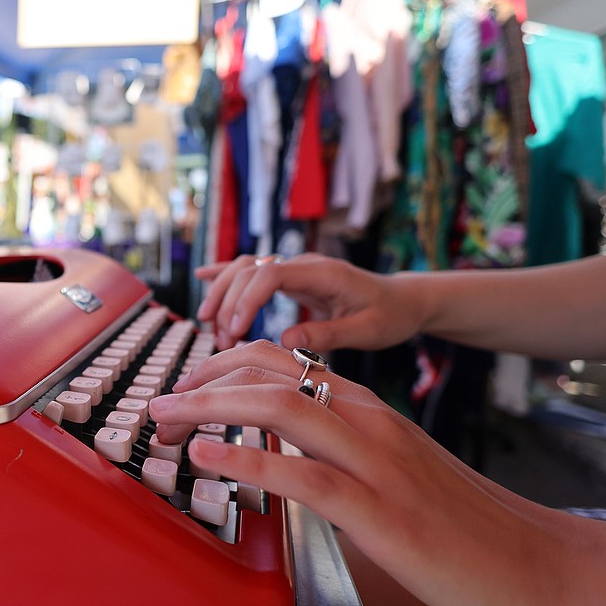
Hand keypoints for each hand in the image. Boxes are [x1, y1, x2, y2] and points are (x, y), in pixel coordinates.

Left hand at [149, 341, 562, 605]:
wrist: (534, 566)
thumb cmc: (460, 522)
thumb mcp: (391, 466)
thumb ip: (339, 446)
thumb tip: (279, 447)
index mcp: (370, 410)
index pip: (282, 363)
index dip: (222, 366)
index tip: (185, 385)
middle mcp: (370, 423)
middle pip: (271, 374)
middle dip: (203, 381)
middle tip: (159, 404)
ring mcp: (377, 464)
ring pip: (281, 410)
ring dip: (211, 410)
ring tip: (168, 421)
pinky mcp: (382, 514)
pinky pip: (304, 476)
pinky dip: (248, 463)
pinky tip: (209, 461)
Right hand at [195, 253, 423, 351]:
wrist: (403, 300)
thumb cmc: (390, 316)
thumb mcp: (367, 331)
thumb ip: (327, 334)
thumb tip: (285, 340)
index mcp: (324, 273)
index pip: (271, 273)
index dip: (247, 299)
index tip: (234, 330)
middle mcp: (304, 264)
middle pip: (250, 269)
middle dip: (228, 302)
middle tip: (222, 341)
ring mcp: (295, 268)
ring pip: (245, 268)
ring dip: (223, 293)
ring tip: (212, 326)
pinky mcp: (291, 276)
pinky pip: (252, 269)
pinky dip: (226, 274)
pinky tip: (202, 278)